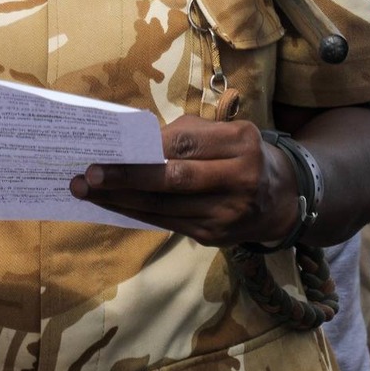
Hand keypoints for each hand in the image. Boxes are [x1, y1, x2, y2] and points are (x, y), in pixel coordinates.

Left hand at [71, 116, 298, 245]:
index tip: (112, 146)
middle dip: (127, 178)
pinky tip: (113, 205)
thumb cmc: (242, 155)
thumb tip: (134, 142)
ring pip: (165, 207)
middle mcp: (238, 178)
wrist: (281, 199)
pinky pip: (167, 223)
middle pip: (174, 179)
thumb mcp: (227, 133)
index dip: (146, 147)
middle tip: (90, 175)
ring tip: (88, 192)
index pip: (186, 143)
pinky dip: (137, 214)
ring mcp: (227, 213)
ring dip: (122, 200)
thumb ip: (187, 135)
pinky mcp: (214, 236)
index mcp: (241, 142)